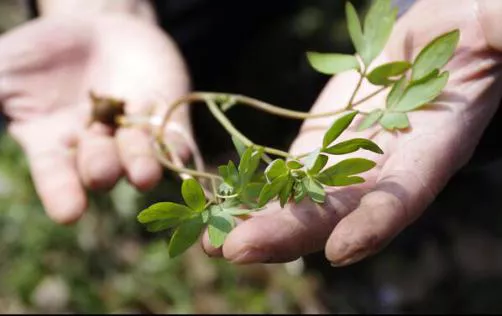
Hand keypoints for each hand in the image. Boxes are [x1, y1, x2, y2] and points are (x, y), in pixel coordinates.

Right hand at [0, 13, 190, 223]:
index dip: (62, 193)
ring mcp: (133, 136)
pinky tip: (182, 156)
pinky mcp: (167, 121)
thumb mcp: (7, 66)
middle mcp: (96, 147)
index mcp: (55, 144)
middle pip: (101, 165)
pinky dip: (178, 147)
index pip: (56, 175)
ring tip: (144, 175)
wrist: (100, 27)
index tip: (69, 213)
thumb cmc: (47, 50)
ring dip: (142, 164)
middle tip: (101, 172)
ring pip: (140, 156)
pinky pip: (176, 139)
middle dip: (102, 168)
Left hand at [202, 0, 501, 264]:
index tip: (338, 249)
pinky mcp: (318, 146)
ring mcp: (346, 161)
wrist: (431, 43)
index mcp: (433, 148)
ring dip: (257, 223)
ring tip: (210, 242)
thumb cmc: (472, 33)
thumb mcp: (494, 29)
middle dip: (288, 233)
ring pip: (302, 202)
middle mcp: (385, 168)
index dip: (375, 222)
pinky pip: (285, 175)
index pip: (405, 194)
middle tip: (236, 250)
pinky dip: (254, 193)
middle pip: (336, 211)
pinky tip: (218, 205)